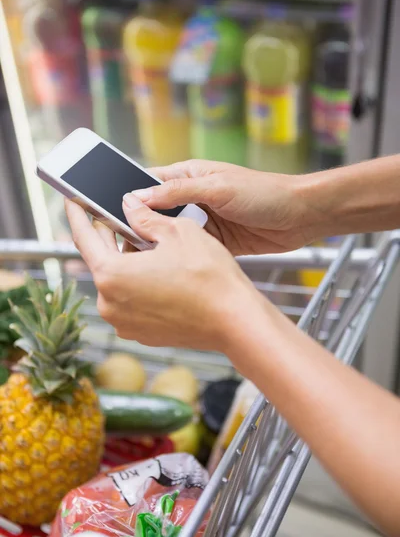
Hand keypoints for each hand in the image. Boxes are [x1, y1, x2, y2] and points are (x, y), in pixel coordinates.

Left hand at [65, 196, 262, 348]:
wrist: (236, 321)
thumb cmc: (209, 277)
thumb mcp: (177, 232)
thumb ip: (145, 218)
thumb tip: (130, 206)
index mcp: (111, 275)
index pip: (84, 237)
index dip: (78, 214)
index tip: (73, 202)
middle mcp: (110, 304)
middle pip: (102, 260)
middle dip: (110, 237)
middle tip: (120, 218)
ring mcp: (125, 323)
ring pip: (119, 282)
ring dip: (128, 263)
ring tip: (152, 247)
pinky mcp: (142, 334)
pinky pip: (132, 302)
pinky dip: (139, 285)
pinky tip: (162, 274)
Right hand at [134, 160, 321, 255]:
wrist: (300, 217)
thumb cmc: (263, 192)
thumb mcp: (217, 188)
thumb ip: (178, 192)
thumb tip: (138, 197)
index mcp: (189, 176)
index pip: (147, 183)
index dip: (126, 196)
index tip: (103, 210)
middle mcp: (191, 198)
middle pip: (154, 213)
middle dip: (137, 226)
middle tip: (118, 243)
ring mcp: (202, 222)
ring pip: (168, 234)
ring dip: (158, 243)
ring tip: (138, 258)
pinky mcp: (213, 243)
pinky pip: (187, 250)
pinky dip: (177, 257)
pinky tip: (165, 267)